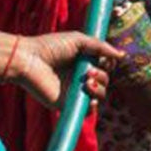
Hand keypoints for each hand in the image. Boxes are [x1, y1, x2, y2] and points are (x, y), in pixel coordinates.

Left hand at [0, 30, 121, 108]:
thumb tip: (121, 55)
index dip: (109, 64)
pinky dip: (92, 105)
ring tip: (86, 81)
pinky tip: (87, 95)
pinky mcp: (67, 103)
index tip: (108, 60)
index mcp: (82, 61)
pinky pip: (87, 110)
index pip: (105, 66)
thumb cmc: (50, 47)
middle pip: (104, 81)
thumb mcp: (79, 40)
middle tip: (89, 72)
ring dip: (99, 88)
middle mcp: (80, 77)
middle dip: (102, 76)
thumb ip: (100, 46)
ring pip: (99, 95)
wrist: (30, 60)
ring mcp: (74, 91)